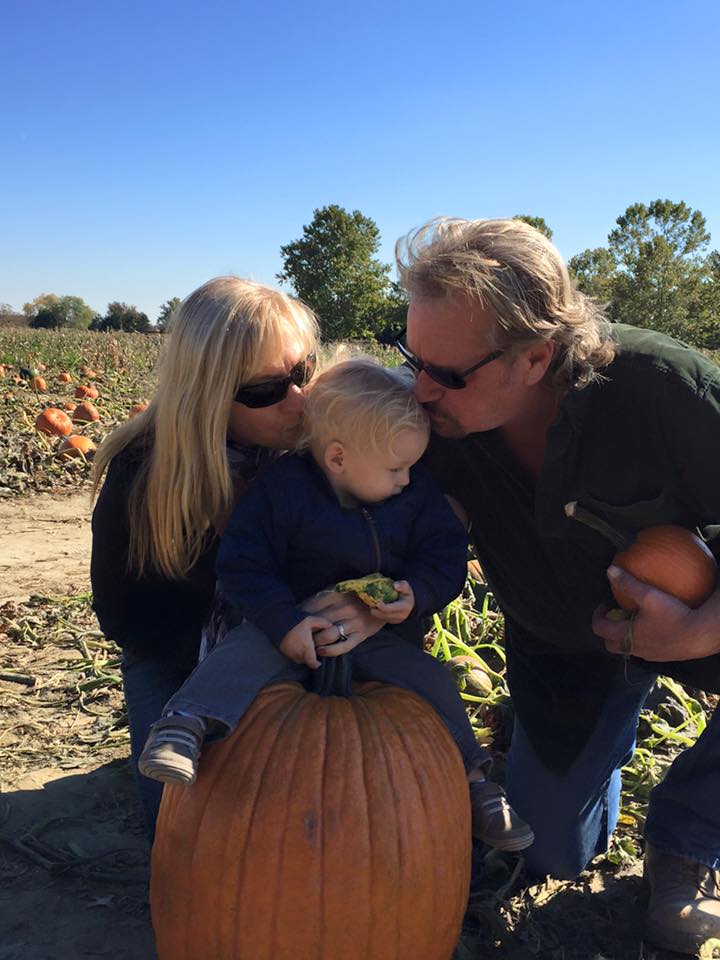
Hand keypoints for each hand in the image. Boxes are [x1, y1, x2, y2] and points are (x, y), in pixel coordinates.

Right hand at [279, 616, 330, 668]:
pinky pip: (293, 657)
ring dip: (304, 657)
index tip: (320, 662)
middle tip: (313, 651)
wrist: (277, 622)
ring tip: (305, 648)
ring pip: (300, 660)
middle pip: (307, 662)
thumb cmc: (295, 622)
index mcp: (306, 647)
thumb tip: (331, 625)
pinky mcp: (284, 652)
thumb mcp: (310, 620)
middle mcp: (298, 653)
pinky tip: (298, 646)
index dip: (317, 664)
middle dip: (311, 659)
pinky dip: (297, 654)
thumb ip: (322, 622)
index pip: (313, 663)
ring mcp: (290, 654)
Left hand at [300, 589, 381, 655]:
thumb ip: (326, 596)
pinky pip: (343, 646)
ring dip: (316, 641)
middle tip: (300, 636)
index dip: (302, 615)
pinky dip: (330, 651)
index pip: (314, 606)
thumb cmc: (359, 598)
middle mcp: (346, 608)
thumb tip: (301, 606)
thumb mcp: (343, 591)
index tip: (295, 620)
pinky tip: (322, 652)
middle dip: (307, 631)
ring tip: (310, 644)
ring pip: (329, 635)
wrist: (385, 603)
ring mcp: (355, 622)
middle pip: (319, 622)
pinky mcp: (361, 635)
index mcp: (340, 595)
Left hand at [370, 580, 414, 623]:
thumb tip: (395, 586)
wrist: (410, 604)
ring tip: (372, 604)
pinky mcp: (392, 622)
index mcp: (404, 607)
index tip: (376, 602)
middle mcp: (400, 616)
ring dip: (375, 612)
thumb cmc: (406, 594)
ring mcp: (396, 620)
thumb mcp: (406, 587)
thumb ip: (402, 585)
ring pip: (382, 618)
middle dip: (376, 610)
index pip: (391, 609)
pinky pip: (382, 619)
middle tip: (370, 602)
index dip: (382, 607)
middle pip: (384, 615)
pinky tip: (376, 607)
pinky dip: (378, 614)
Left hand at [592, 565, 719, 661]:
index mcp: (626, 635)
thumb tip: (610, 571)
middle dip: (608, 629)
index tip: (605, 605)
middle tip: (616, 615)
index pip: (599, 629)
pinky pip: (643, 650)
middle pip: (610, 644)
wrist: (700, 636)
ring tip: (633, 619)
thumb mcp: (649, 596)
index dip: (597, 616)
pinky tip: (652, 626)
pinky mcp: (661, 657)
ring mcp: (648, 655)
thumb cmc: (674, 616)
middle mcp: (634, 648)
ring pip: (627, 648)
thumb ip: (628, 583)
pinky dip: (640, 639)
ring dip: (624, 635)